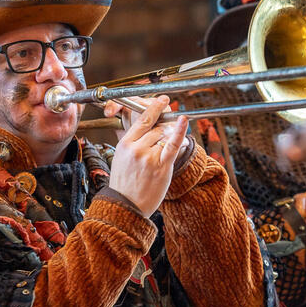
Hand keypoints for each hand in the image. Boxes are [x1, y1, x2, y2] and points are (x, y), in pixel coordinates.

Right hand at [104, 95, 187, 216]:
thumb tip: (149, 128)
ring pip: (165, 136)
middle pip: (156, 127)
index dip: (154, 107)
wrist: (125, 206)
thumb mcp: (121, 158)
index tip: (162, 100)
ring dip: (171, 137)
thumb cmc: (124, 184)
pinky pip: (172, 145)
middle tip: (168, 133)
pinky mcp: (160, 166)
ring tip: (168, 149)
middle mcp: (136, 148)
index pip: (142, 120)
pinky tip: (184, 121)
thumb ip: (133, 142)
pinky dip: (180, 132)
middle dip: (165, 128)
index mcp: (125, 144)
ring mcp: (148, 157)